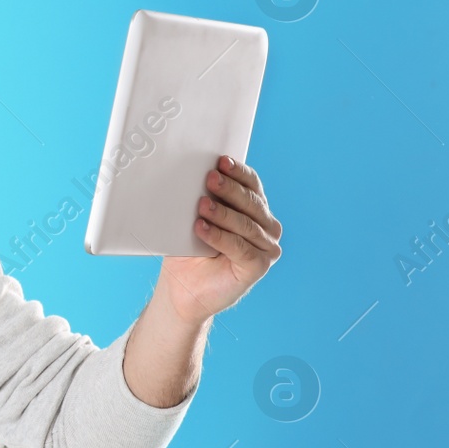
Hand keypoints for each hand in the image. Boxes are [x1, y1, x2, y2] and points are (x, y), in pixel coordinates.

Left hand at [159, 155, 282, 323]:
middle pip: (251, 203)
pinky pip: (240, 247)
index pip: (252, 185)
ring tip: (201, 205)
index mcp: (254, 210)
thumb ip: (201, 198)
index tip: (221, 160)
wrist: (182, 287)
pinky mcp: (258, 266)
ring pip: (245, 225)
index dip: (239, 172)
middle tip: (210, 178)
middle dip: (229, 189)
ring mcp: (266, 247)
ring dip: (222, 213)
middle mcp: (266, 227)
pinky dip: (219, 236)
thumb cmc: (188, 249)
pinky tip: (201, 228)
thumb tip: (188, 174)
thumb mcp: (194, 218)